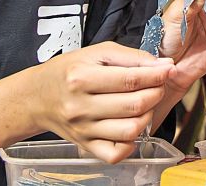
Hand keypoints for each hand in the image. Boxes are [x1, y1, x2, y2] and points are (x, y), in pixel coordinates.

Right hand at [30, 42, 173, 162]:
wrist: (37, 97)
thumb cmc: (68, 71)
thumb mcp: (96, 52)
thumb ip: (131, 56)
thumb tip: (163, 65)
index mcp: (81, 78)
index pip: (130, 80)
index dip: (156, 75)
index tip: (168, 69)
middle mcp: (80, 107)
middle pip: (133, 105)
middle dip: (155, 93)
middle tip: (158, 84)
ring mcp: (83, 130)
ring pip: (130, 130)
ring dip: (148, 115)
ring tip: (145, 103)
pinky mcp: (86, 146)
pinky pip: (116, 153)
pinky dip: (132, 142)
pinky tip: (132, 126)